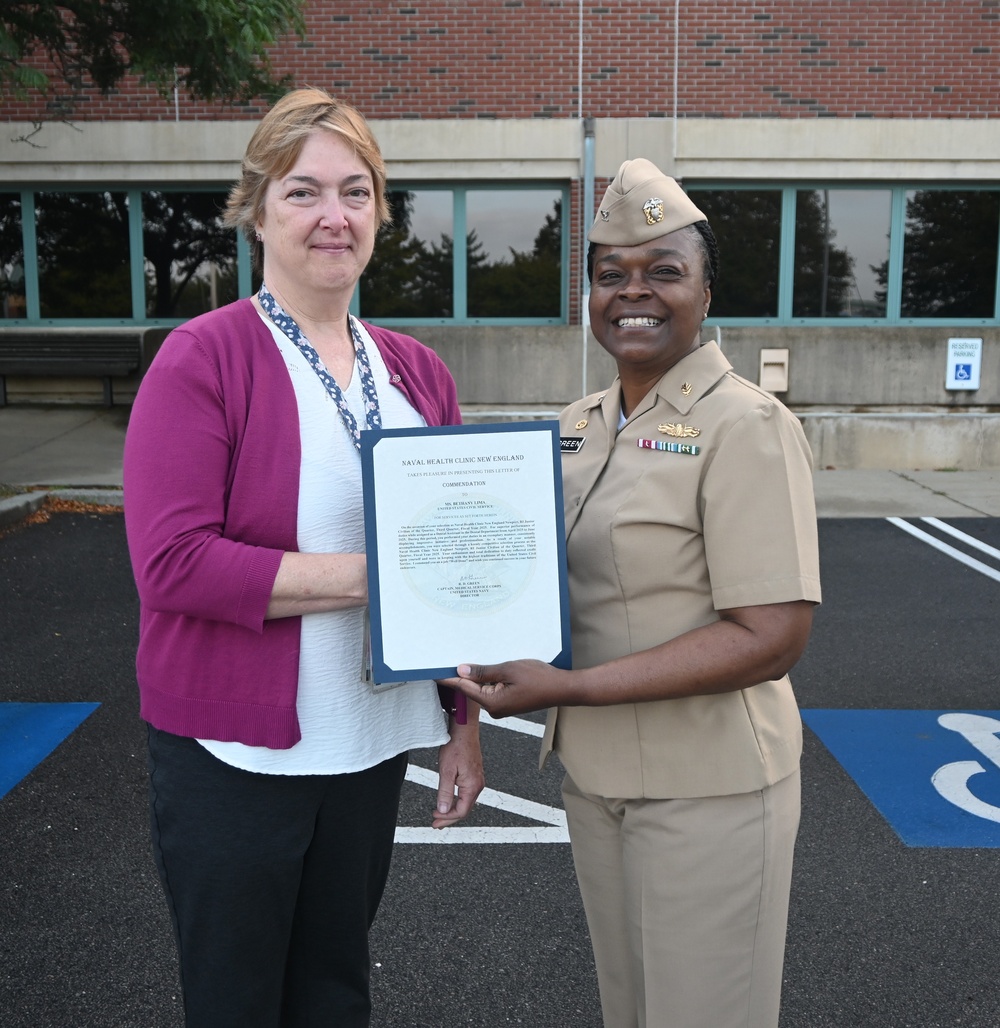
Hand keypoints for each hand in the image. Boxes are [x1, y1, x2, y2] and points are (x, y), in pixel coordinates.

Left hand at [432, 719, 483, 828]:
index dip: (447, 818)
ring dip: (452, 810)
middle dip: (449, 818)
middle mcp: (478, 785)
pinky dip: (456, 801)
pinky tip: (448, 801)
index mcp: (472, 786)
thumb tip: (443, 810)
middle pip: (464, 809)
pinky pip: (466, 794)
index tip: (434, 818)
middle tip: (435, 823)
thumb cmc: (456, 747)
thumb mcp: (446, 771)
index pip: (461, 811)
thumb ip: (445, 792)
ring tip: (439, 814)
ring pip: (466, 802)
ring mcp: (477, 780)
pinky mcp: (474, 775)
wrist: (464, 730)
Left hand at [447, 660, 577, 718]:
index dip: (448, 678)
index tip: (433, 671)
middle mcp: (494, 708)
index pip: (463, 688)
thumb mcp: (508, 669)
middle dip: (463, 673)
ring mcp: (501, 706)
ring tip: (471, 658)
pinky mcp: (508, 701)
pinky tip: (488, 666)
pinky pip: (492, 688)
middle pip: (471, 688)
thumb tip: (461, 671)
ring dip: (477, 675)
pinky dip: (489, 678)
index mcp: (492, 702)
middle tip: (450, 656)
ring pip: (482, 688)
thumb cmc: (539, 679)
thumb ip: (483, 671)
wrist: (562, 688)